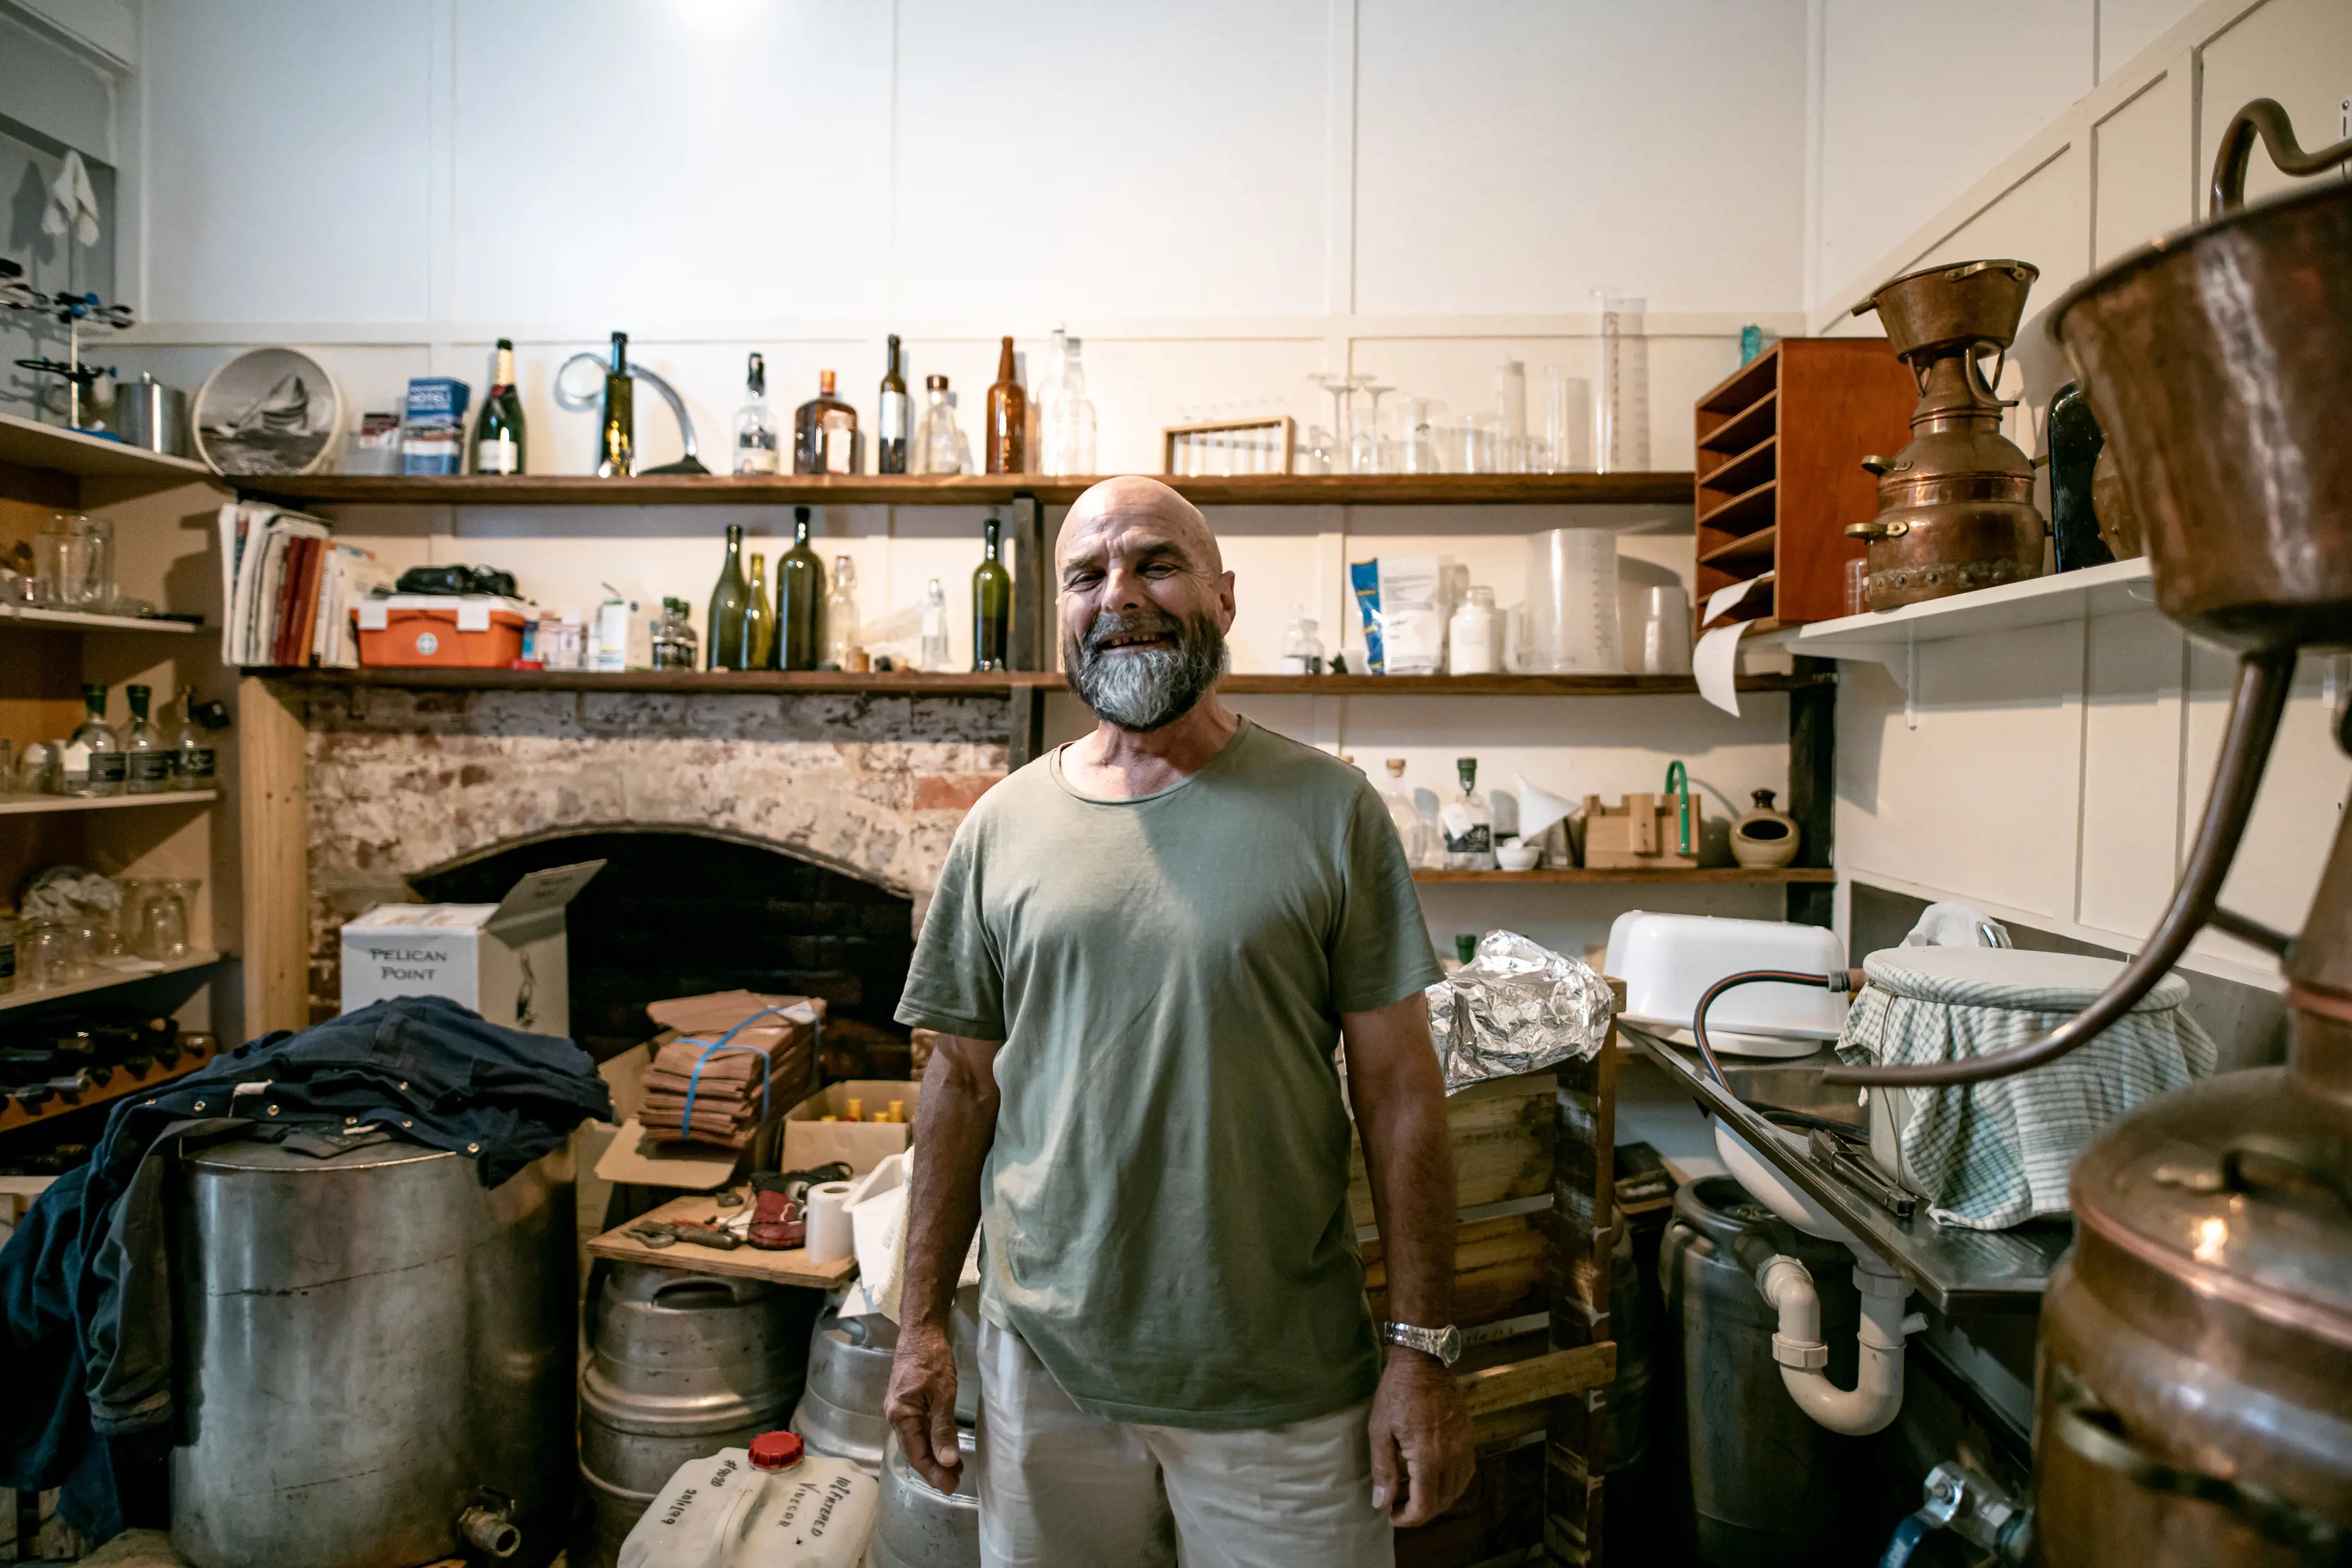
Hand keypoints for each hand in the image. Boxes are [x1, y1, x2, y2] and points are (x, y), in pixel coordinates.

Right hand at [884, 1320, 963, 1491]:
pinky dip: (930, 1441)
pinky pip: (915, 1429)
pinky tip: (942, 1445)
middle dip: (934, 1468)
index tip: (951, 1486)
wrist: (921, 1330)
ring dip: (933, 1455)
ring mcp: (898, 1409)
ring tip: (954, 1467)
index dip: (933, 1473)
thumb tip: (947, 1460)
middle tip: (956, 1481)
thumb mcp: (943, 1394)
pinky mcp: (905, 1402)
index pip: (917, 1454)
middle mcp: (894, 1415)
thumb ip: (943, 1428)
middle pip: (913, 1451)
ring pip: (915, 1441)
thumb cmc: (932, 1359)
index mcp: (900, 1415)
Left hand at [1367, 1351, 1474, 1527]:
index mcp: (1429, 1457)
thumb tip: (1382, 1503)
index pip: (1425, 1506)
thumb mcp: (1380, 1430)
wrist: (1422, 1362)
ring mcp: (1465, 1446)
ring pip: (1457, 1490)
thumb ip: (1383, 1469)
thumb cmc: (1396, 1394)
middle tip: (1398, 1505)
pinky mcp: (1469, 1437)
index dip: (1408, 1519)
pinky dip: (1451, 1483)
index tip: (1391, 1515)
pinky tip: (1434, 1477)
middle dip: (1420, 1512)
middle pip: (1443, 1502)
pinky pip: (1466, 1472)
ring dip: (1437, 1499)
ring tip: (1413, 1493)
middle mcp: (1452, 1456)